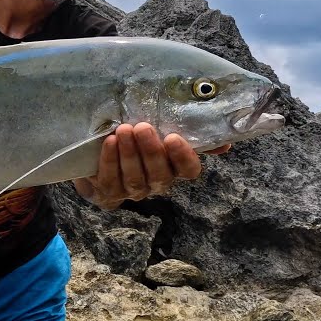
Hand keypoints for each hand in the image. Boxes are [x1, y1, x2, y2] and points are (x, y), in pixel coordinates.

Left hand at [73, 123, 230, 209]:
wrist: (95, 154)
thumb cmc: (133, 139)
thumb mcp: (158, 132)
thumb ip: (188, 133)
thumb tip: (226, 142)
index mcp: (173, 168)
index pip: (188, 171)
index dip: (183, 157)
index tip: (173, 137)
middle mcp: (156, 183)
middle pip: (160, 175)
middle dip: (151, 151)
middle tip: (142, 127)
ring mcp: (132, 191)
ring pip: (136, 179)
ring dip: (130, 154)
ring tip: (123, 130)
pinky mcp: (108, 193)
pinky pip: (111, 181)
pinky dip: (110, 161)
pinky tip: (109, 142)